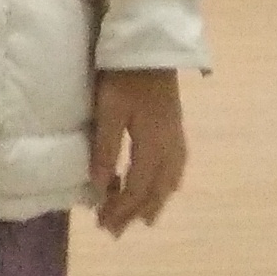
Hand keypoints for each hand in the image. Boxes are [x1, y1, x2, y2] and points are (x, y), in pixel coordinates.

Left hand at [92, 67, 187, 234]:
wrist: (149, 45)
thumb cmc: (123, 76)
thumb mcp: (108, 111)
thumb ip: (105, 149)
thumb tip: (99, 188)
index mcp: (153, 145)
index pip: (137, 188)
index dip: (120, 208)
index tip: (103, 224)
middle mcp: (170, 147)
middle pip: (155, 189)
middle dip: (135, 211)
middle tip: (115, 230)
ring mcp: (176, 136)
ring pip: (170, 180)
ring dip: (154, 201)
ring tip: (142, 219)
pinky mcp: (176, 126)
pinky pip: (176, 167)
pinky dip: (167, 184)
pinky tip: (163, 185)